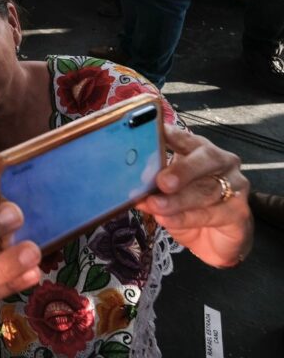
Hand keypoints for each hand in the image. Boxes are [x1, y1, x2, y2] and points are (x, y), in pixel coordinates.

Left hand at [136, 124, 252, 266]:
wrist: (212, 239)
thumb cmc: (186, 208)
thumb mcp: (165, 194)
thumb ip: (153, 187)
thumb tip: (132, 188)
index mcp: (198, 149)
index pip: (186, 138)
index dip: (172, 135)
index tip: (158, 132)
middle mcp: (220, 162)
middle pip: (204, 160)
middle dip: (182, 170)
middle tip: (162, 182)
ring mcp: (235, 185)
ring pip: (206, 190)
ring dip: (177, 200)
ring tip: (155, 206)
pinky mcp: (240, 212)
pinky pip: (212, 214)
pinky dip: (186, 218)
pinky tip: (168, 220)